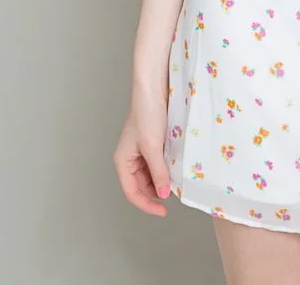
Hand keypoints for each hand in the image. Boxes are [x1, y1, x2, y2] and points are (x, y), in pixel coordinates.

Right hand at [113, 84, 171, 216]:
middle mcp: (130, 158)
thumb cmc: (147, 114)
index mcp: (123, 161)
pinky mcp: (151, 142)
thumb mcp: (153, 147)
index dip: (147, 205)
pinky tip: (176, 169)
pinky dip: (165, 168)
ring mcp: (140, 150)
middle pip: (141, 186)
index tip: (163, 211)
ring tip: (176, 183)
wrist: (153, 88)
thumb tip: (164, 194)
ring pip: (150, 175)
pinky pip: (157, 163)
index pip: (132, 193)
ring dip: (162, 181)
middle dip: (156, 192)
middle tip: (174, 196)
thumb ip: (158, 172)